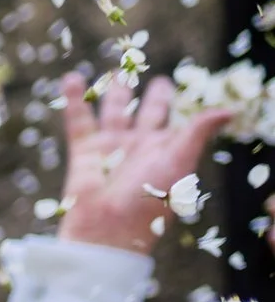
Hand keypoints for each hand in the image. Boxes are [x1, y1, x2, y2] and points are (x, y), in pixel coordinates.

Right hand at [54, 71, 231, 256]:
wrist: (109, 229)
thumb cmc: (150, 200)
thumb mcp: (180, 162)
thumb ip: (198, 132)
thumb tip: (229, 110)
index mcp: (163, 148)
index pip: (169, 117)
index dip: (169, 100)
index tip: (168, 83)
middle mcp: (137, 146)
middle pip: (141, 112)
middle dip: (144, 95)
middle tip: (145, 72)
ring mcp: (110, 148)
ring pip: (111, 112)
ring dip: (112, 92)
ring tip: (114, 72)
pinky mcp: (84, 153)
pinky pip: (79, 121)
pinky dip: (74, 100)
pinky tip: (73, 78)